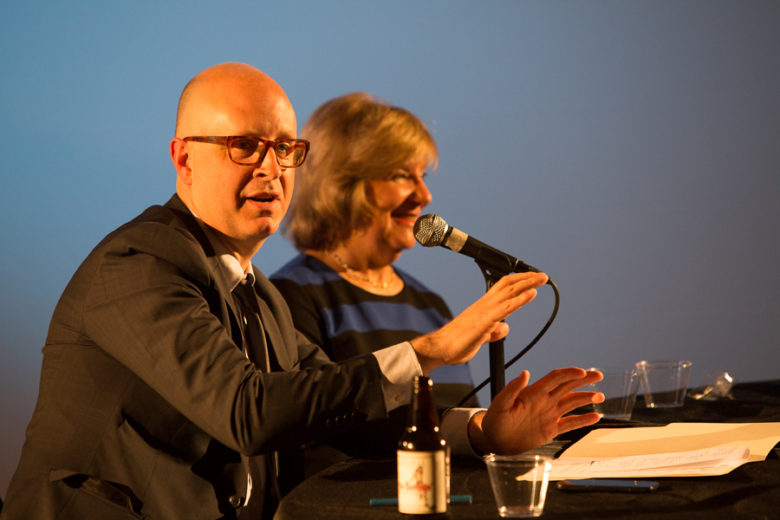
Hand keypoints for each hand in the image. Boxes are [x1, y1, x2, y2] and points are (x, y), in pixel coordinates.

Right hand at [410, 271, 547, 372]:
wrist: (440, 348)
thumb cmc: (456, 343)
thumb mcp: (481, 337)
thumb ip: (493, 331)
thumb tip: (504, 326)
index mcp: (482, 307)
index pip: (502, 288)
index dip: (517, 282)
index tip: (531, 280)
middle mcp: (484, 304)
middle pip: (508, 285)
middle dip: (526, 279)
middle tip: (542, 276)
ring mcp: (485, 310)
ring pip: (510, 292)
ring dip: (528, 283)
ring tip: (542, 278)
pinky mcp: (485, 320)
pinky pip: (507, 307)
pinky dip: (521, 299)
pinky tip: (532, 293)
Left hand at [470, 368, 603, 454]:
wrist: (494, 440)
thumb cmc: (494, 420)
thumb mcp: (500, 403)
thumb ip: (512, 389)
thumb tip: (525, 372)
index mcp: (534, 392)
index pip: (555, 378)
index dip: (569, 373)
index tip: (582, 372)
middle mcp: (544, 400)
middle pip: (568, 386)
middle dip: (583, 380)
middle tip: (598, 374)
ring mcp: (549, 414)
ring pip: (572, 403)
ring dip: (586, 398)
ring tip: (600, 396)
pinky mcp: (551, 429)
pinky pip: (570, 423)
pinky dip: (583, 421)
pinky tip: (595, 417)